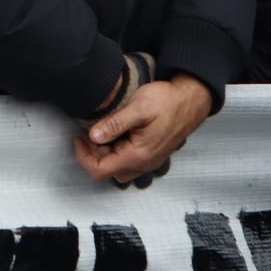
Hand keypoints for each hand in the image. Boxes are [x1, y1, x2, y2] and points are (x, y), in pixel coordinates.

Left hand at [73, 73, 211, 184]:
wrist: (191, 100)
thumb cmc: (168, 101)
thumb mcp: (138, 108)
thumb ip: (114, 124)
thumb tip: (93, 137)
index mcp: (138, 155)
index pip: (100, 170)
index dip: (83, 155)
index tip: (79, 137)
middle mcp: (144, 163)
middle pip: (107, 171)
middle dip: (93, 154)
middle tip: (90, 132)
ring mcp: (149, 161)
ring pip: (117, 168)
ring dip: (105, 153)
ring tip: (102, 131)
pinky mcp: (151, 154)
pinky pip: (128, 161)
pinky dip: (116, 151)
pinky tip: (115, 132)